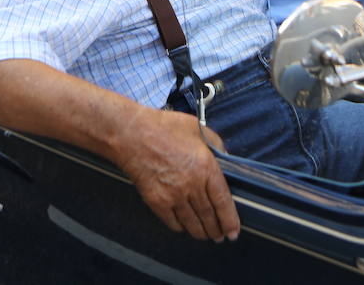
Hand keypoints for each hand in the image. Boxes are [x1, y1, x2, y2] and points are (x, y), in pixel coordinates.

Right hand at [113, 109, 238, 241]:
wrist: (131, 134)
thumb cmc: (162, 128)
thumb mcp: (196, 128)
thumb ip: (215, 143)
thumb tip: (224, 158)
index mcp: (205, 166)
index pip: (223, 201)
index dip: (230, 220)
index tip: (233, 231)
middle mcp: (192, 185)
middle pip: (209, 216)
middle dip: (217, 230)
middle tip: (220, 236)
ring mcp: (173, 195)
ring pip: (192, 223)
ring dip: (201, 232)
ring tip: (205, 235)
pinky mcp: (157, 201)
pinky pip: (173, 222)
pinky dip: (181, 227)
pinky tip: (184, 226)